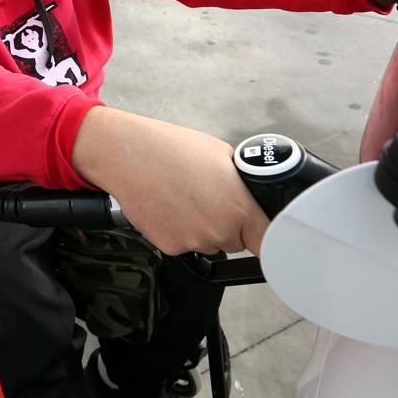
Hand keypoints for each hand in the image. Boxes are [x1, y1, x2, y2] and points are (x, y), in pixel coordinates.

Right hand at [71, 106, 268, 256]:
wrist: (129, 157)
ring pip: (208, 244)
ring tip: (184, 199)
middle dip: (228, 226)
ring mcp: (192, 242)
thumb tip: (246, 196)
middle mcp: (218, 231)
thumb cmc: (172, 149)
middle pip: (236, 242)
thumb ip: (240, 185)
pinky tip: (169, 207)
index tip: (261, 234)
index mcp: (239, 208)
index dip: (265, 238)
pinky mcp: (169, 247)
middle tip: (209, 199)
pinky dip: (178, 230)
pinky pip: (183, 244)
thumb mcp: (222, 156)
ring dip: (202, 229)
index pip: (267, 243)